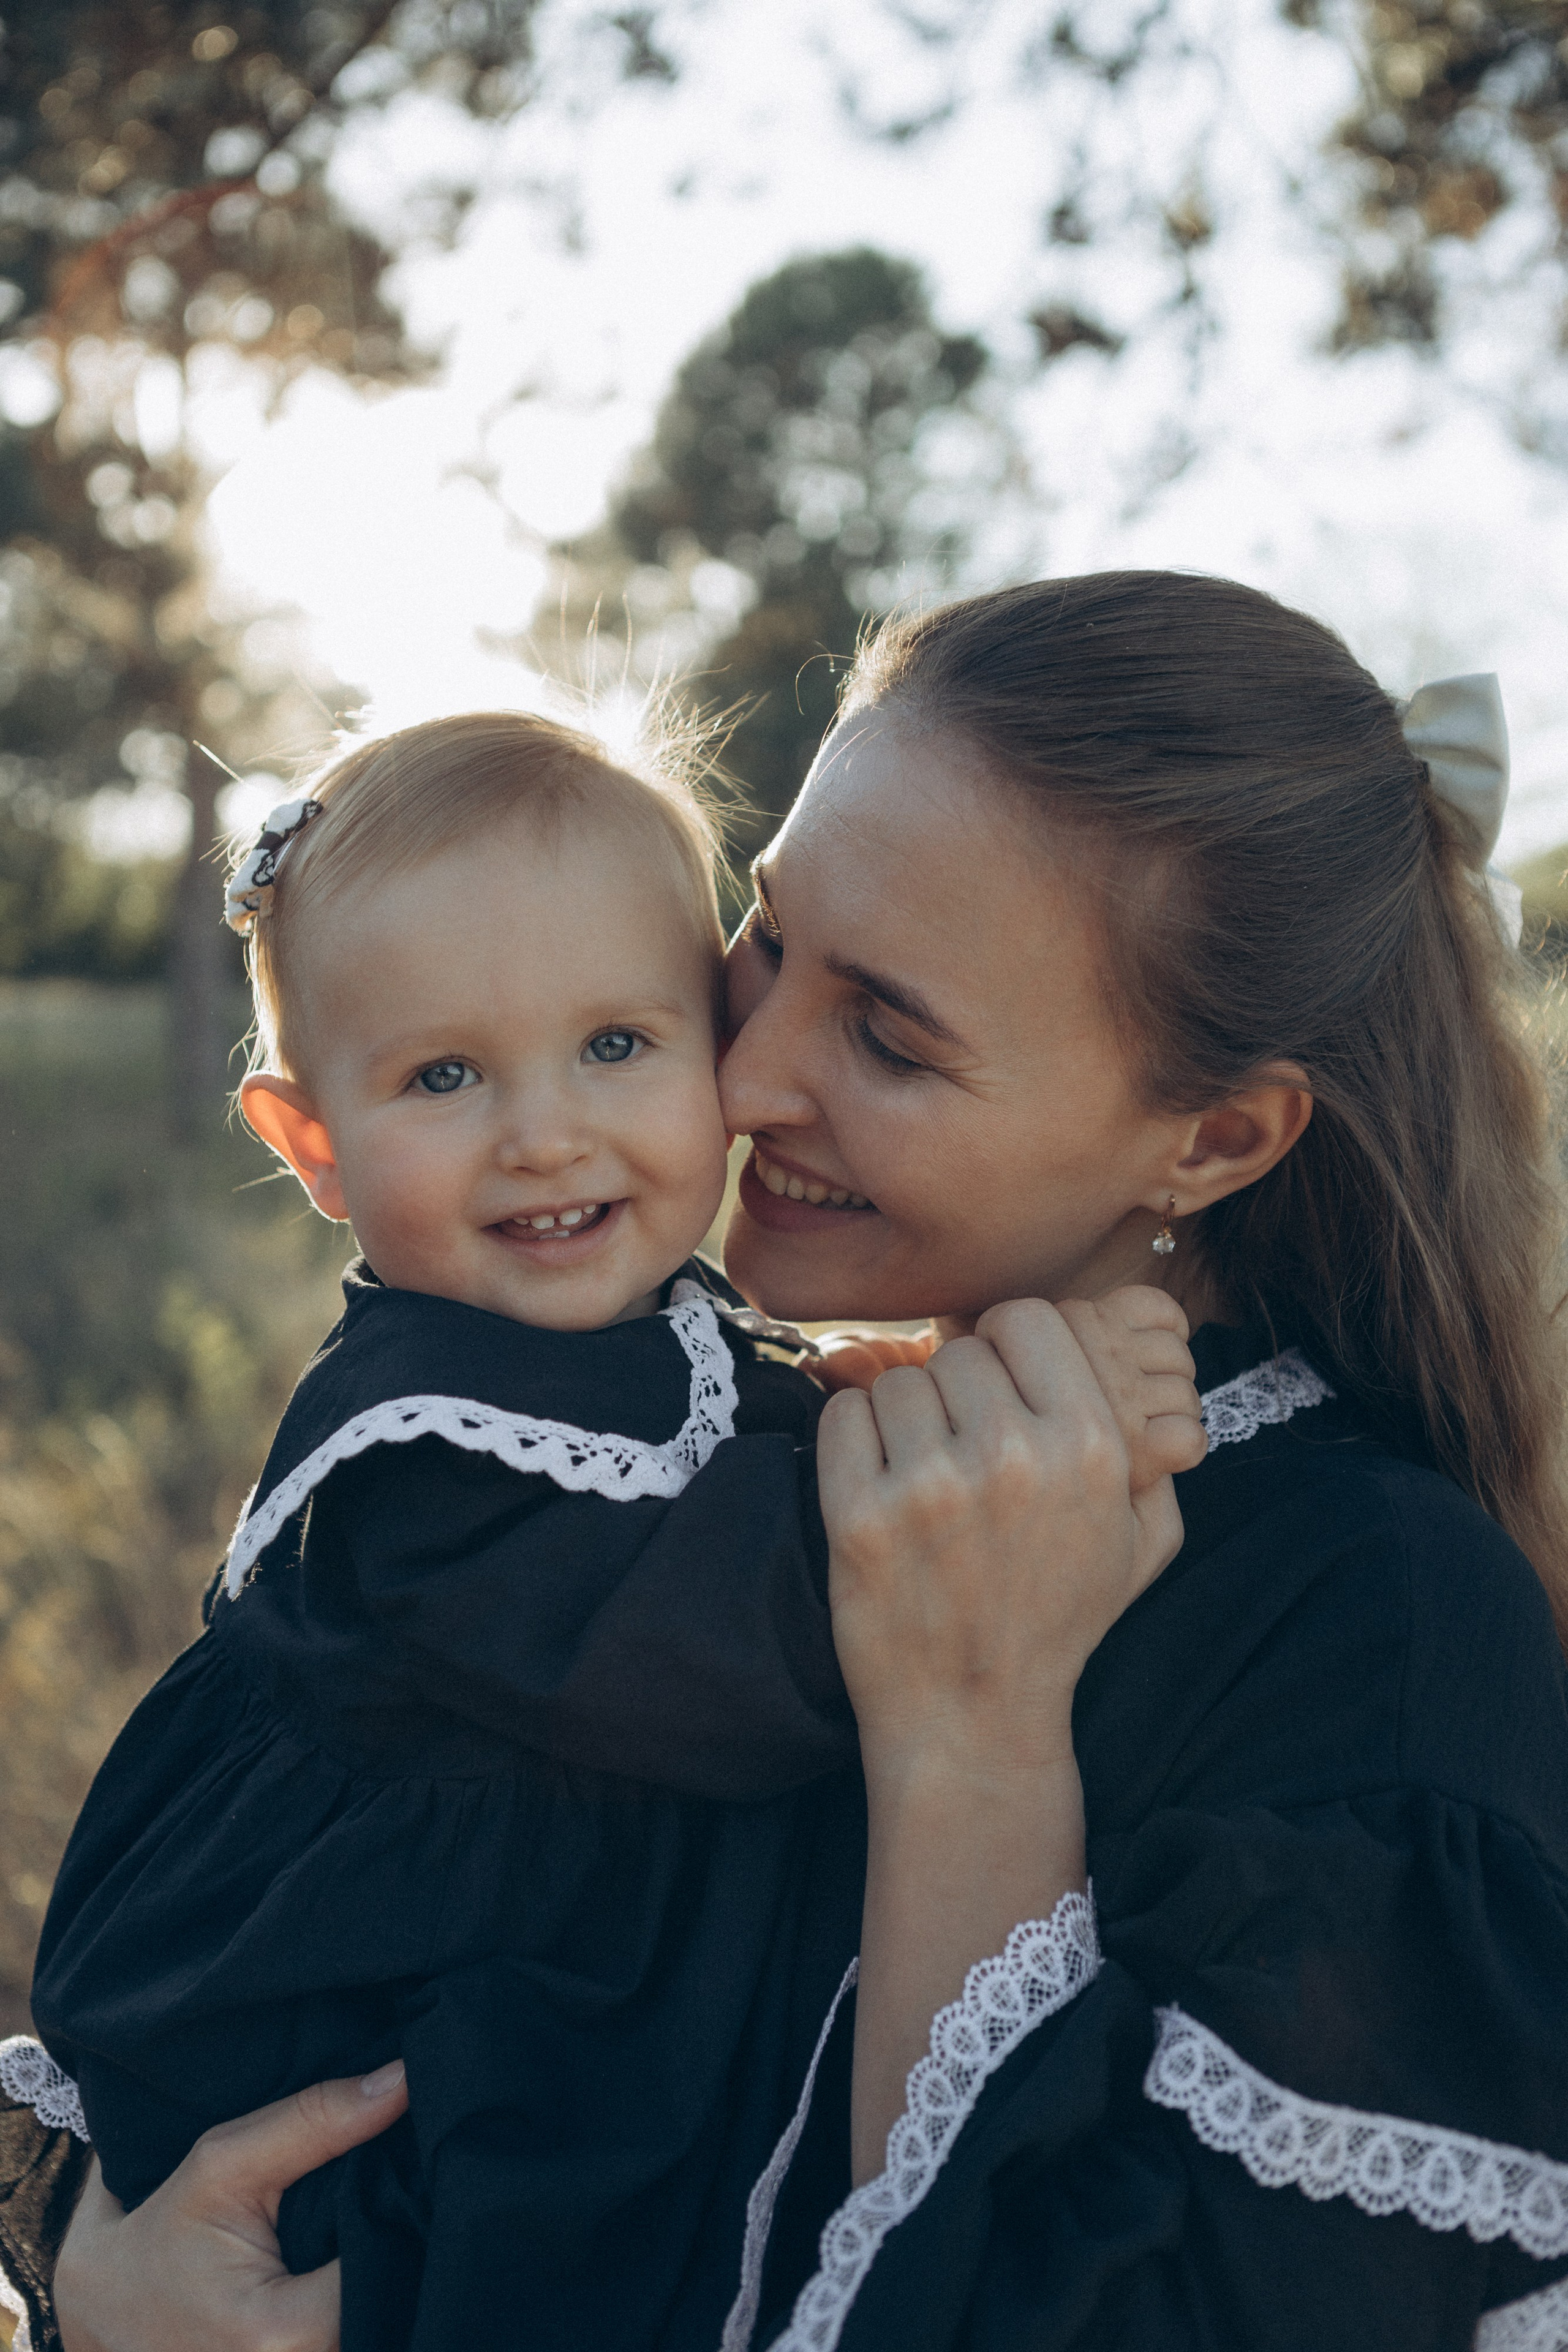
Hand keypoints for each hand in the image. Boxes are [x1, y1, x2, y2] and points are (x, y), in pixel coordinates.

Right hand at [54, 2063, 407, 2351]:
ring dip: (392, 2248)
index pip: (395, 2256)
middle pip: (400, 2284)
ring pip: (387, 2303)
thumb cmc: (155, 2240)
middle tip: (409, 2162)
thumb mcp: (221, 2167)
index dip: (413, 2196)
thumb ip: (313, 2122)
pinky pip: (367, 2316)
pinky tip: (368, 2231)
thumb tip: (404, 2078)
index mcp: (285, 2335)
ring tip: (390, 2191)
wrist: (103, 2313)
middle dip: (408, 2222)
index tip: (417, 2145)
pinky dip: (371, 2276)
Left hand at [817, 1298, 1184, 1779]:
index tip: (999, 1382)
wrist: (973, 1719)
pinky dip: (853, 1439)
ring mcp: (931, 1486)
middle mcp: (1013, 1455)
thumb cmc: (1059, 1621)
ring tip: (923, 1477)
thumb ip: (1148, 1447)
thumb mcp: (1143, 1539)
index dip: (1008, 1343)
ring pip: (898, 1382)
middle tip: (961, 1448)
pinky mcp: (860, 1516)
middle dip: (958, 1392)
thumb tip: (1135, 1368)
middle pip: (958, 1351)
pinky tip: (878, 1484)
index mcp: (1089, 1445)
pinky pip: (843, 1416)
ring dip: (906, 1419)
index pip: (1027, 1316)